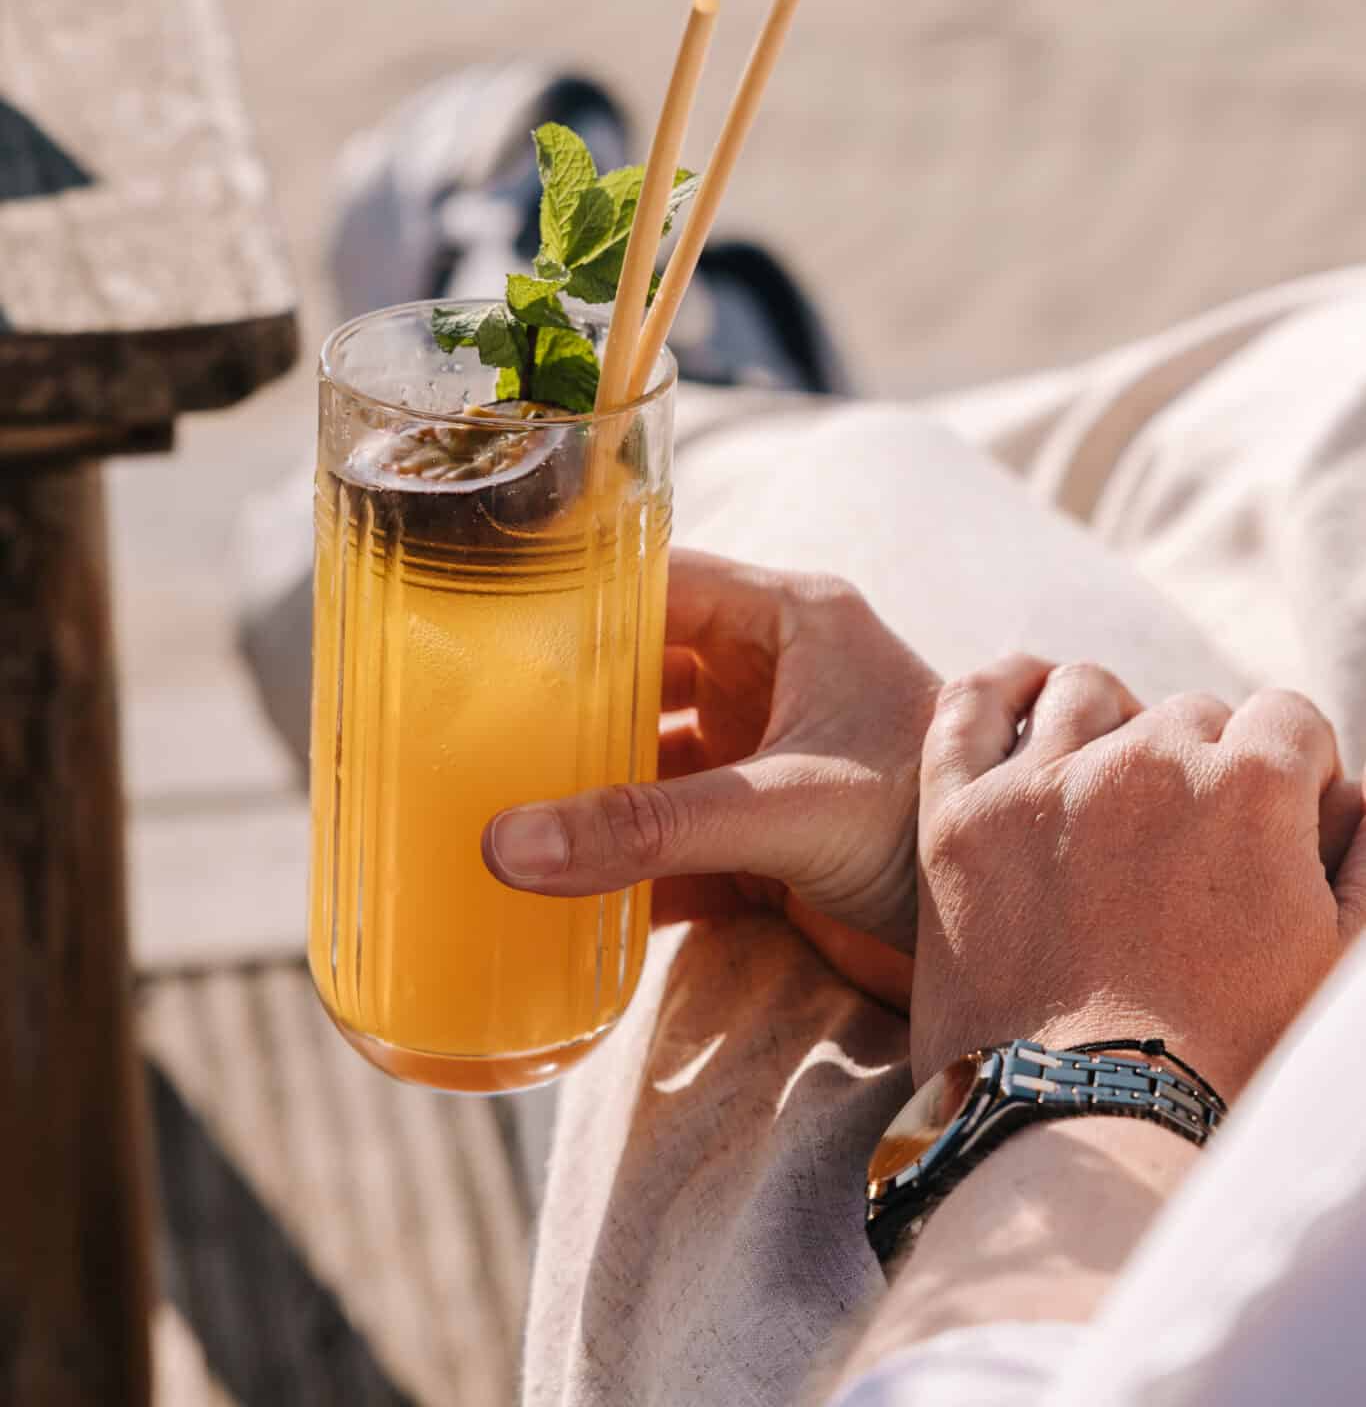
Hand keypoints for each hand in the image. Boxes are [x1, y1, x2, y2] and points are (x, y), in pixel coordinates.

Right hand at [482, 549, 940, 1004]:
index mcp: (784, 620)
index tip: (478, 625)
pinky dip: (620, 863)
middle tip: (463, 730)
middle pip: (635, 670)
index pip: (652, 580)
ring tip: (489, 810)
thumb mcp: (783, 807)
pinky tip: (557, 892)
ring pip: (645, 755)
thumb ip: (647, 829)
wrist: (1024, 930)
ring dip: (583, 788)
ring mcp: (763, 751)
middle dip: (560, 706)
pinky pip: (668, 833)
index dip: (570, 597)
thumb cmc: (929, 819)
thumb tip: (505, 846)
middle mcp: (767, 674)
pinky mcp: (764, 829)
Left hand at [913, 657, 1365, 1096]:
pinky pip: (969, 705)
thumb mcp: (1335, 965)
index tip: (1279, 819)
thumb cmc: (1233, 1067)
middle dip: (1203, 765)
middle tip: (1191, 848)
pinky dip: (996, 691)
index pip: (1287, 719)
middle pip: (1190, 715)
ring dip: (1110, 727)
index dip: (1292, 770)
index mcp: (1249, 787)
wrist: (1093, 1137)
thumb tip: (1359, 799)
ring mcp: (1043, 781)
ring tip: (1110, 790)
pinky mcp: (959, 814)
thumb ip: (1364, 859)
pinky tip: (1020, 703)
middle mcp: (1146, 760)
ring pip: (1086, 694)